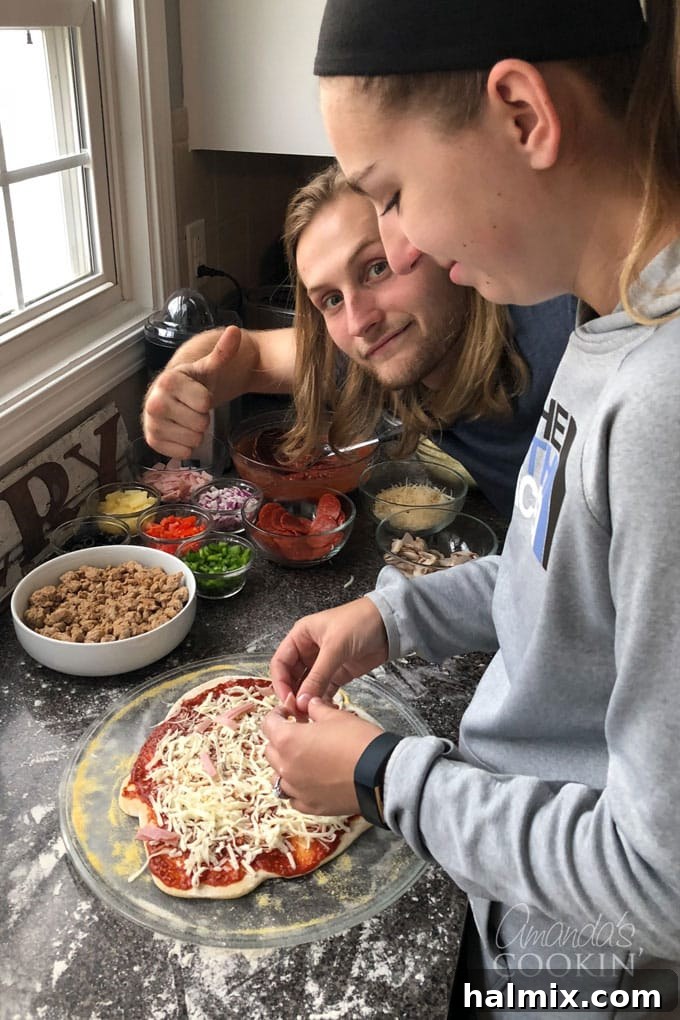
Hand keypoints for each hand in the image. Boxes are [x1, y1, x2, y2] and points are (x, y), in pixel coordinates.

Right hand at [143, 325, 248, 456]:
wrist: (175, 396)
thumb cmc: (194, 382)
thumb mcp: (209, 367)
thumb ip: (223, 351)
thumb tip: (235, 331)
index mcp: (168, 382)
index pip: (205, 403)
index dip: (207, 400)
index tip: (198, 394)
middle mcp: (154, 402)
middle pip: (200, 424)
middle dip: (202, 418)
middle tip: (192, 408)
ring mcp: (151, 423)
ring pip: (193, 441)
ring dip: (195, 433)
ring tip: (186, 419)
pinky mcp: (151, 441)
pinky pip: (183, 453)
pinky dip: (186, 446)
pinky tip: (180, 431)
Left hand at [262, 697, 382, 815]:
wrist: (379, 774)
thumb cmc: (357, 741)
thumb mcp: (336, 716)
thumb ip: (316, 708)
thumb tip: (309, 703)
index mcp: (288, 740)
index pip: (268, 724)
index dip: (278, 714)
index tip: (290, 712)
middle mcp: (285, 767)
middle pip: (270, 750)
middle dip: (280, 739)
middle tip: (299, 732)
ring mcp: (296, 789)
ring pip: (278, 775)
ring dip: (286, 764)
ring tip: (304, 758)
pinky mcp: (309, 806)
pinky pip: (293, 796)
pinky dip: (297, 787)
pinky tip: (310, 780)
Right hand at [269, 597, 388, 712]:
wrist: (389, 624)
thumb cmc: (360, 621)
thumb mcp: (335, 647)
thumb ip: (318, 675)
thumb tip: (301, 700)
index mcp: (301, 636)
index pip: (280, 662)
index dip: (280, 682)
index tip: (287, 700)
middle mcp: (309, 650)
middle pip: (292, 677)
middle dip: (293, 694)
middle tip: (296, 712)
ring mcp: (323, 663)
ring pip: (307, 686)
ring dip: (306, 700)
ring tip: (308, 715)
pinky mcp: (338, 673)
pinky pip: (324, 690)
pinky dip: (322, 700)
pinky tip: (323, 710)